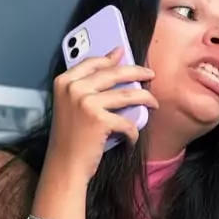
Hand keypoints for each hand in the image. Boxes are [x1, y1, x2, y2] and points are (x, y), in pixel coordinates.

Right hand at [48, 46, 157, 182]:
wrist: (64, 165)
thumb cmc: (69, 139)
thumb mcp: (69, 106)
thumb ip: (83, 89)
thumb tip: (111, 72)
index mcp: (64, 82)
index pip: (92, 63)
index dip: (111, 58)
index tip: (123, 53)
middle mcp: (74, 88)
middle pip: (113, 73)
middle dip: (136, 72)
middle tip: (150, 73)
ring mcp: (86, 103)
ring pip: (127, 95)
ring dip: (145, 98)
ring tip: (154, 102)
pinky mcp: (100, 120)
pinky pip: (127, 122)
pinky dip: (133, 133)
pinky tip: (132, 139)